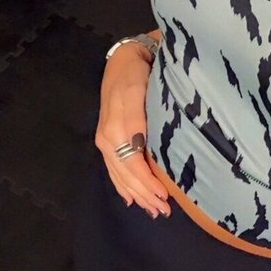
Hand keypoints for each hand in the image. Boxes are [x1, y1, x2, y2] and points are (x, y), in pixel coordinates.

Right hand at [95, 42, 170, 217]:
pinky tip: (129, 198)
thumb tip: (145, 148)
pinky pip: (112, 168)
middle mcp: (108, 137)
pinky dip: (121, 185)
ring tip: (152, 210)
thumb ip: (144, 119)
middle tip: (165, 212)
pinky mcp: (104, 138)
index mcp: (119, 127)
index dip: (148, 183)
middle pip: (126, 174)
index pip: (134, 164)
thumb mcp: (145, 90)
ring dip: (135, 194)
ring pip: (119, 175)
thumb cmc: (139, 72)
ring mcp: (104, 139)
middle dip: (145, 195)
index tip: (166, 197)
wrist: (123, 58)